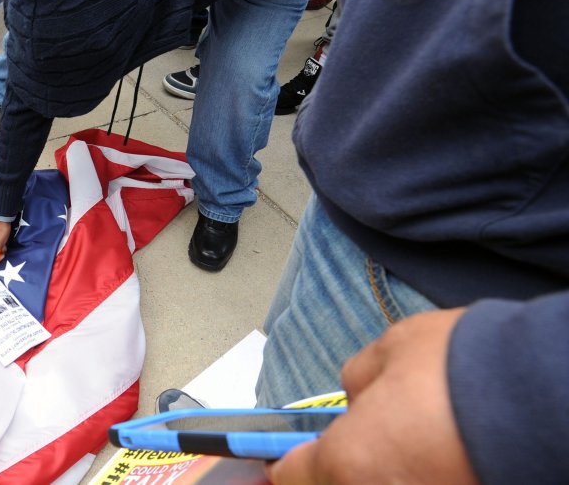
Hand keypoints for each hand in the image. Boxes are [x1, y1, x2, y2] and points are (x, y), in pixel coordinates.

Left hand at [268, 308, 477, 484]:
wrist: (545, 397)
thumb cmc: (464, 368)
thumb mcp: (391, 351)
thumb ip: (358, 381)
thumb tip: (355, 397)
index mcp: (346, 463)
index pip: (291, 476)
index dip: (284, 461)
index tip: (281, 455)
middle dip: (343, 466)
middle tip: (363, 439)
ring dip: (388, 471)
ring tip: (413, 441)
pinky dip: (424, 474)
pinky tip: (443, 455)